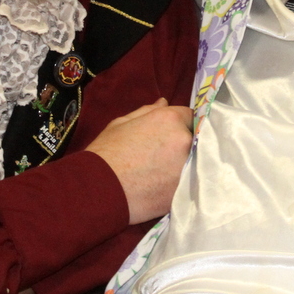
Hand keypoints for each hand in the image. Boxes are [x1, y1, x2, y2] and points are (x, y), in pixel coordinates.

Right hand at [85, 98, 192, 223]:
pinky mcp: (184, 190)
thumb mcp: (121, 124)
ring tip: (161, 172)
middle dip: (182, 143)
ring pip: (193, 161)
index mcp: (170, 119)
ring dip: (181, 163)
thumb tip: (163, 103)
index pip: (189, 116)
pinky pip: (187, 181)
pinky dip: (178, 182)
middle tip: (163, 154)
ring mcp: (187, 166)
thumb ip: (147, 111)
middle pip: (193, 139)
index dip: (179, 124)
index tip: (169, 133)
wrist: (99, 190)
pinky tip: (162, 186)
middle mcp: (184, 140)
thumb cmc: (106, 152)